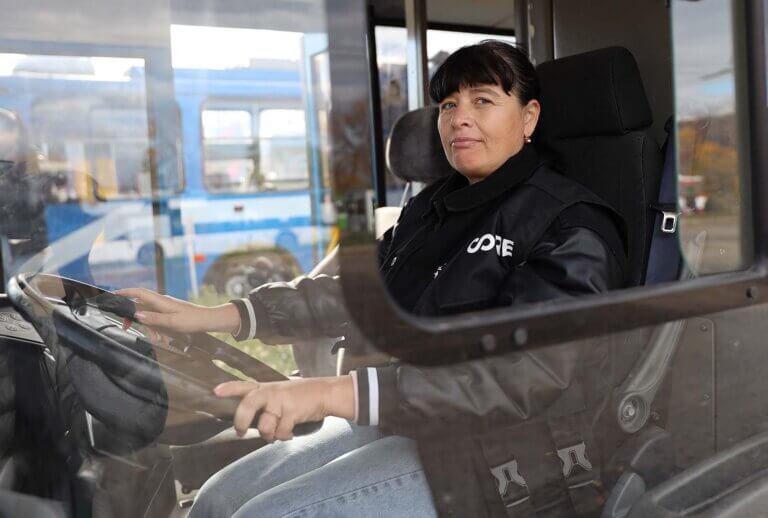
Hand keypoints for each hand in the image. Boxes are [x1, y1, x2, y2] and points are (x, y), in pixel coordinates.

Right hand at [115, 287, 240, 333]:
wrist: (209, 320)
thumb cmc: (192, 320)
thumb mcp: (172, 322)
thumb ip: (154, 318)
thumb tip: (137, 314)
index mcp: (161, 301)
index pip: (138, 292)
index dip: (124, 292)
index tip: (112, 295)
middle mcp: (161, 302)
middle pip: (140, 305)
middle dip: (134, 317)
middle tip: (127, 328)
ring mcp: (166, 307)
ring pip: (149, 315)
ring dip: (149, 327)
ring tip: (157, 339)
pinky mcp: (170, 313)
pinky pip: (157, 320)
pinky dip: (157, 329)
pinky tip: (163, 338)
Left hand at [215, 376, 354, 441]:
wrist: (324, 393)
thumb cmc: (300, 395)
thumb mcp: (281, 392)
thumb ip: (265, 402)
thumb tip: (250, 423)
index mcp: (266, 387)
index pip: (243, 386)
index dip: (228, 389)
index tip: (215, 392)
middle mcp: (271, 392)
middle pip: (247, 405)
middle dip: (241, 421)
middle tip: (241, 431)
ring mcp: (281, 401)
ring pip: (265, 426)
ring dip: (270, 435)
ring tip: (277, 433)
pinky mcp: (291, 411)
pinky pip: (281, 432)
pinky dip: (285, 436)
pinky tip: (290, 432)